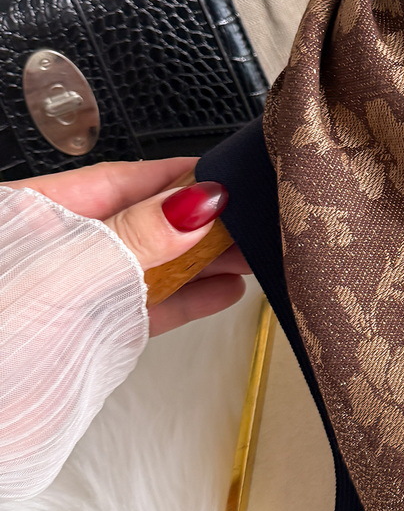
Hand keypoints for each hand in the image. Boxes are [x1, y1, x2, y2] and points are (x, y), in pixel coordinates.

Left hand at [7, 158, 249, 336]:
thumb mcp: (63, 273)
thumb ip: (131, 238)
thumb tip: (193, 203)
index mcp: (38, 213)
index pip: (124, 181)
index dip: (180, 177)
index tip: (231, 176)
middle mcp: (63, 250)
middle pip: (146, 221)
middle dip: (204, 219)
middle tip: (258, 217)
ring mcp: (81, 292)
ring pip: (156, 264)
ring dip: (207, 259)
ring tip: (256, 252)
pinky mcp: (95, 334)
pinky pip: (153, 307)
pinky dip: (192, 298)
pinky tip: (225, 290)